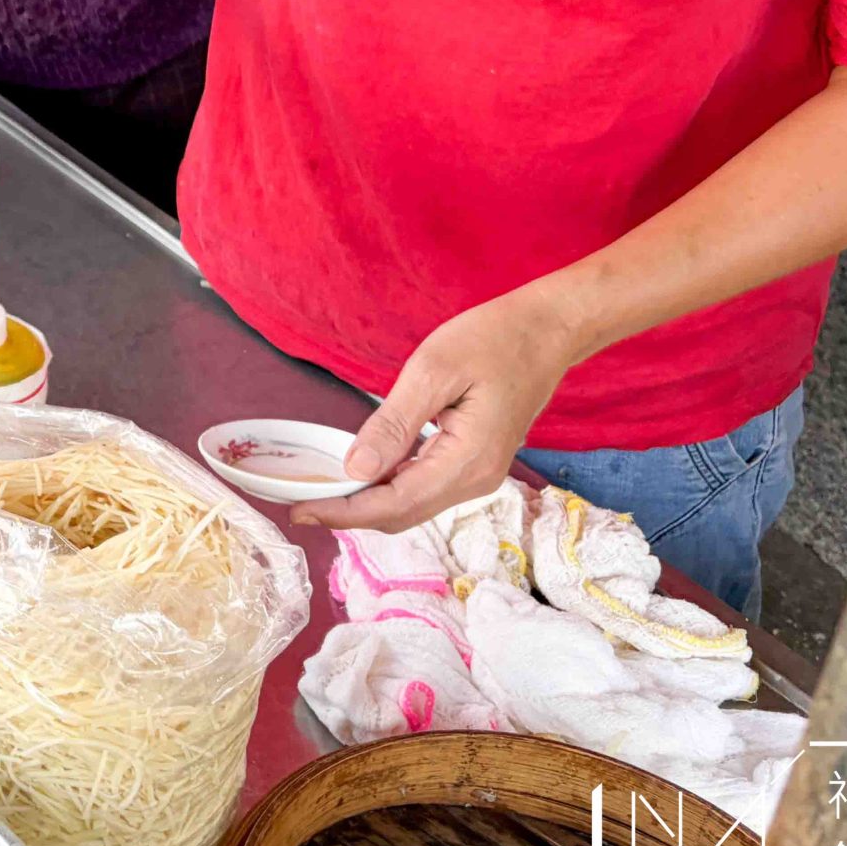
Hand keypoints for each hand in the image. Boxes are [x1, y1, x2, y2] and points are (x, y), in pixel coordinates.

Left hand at [293, 285, 590, 533]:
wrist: (547, 331)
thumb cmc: (494, 340)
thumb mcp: (434, 371)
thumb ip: (394, 424)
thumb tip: (355, 469)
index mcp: (467, 462)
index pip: (394, 505)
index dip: (344, 512)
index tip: (300, 511)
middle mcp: (476, 480)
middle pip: (402, 514)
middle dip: (350, 514)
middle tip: (299, 506)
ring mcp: (479, 475)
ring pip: (413, 505)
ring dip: (367, 504)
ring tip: (322, 493)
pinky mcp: (475, 463)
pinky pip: (425, 487)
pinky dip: (389, 488)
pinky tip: (362, 474)